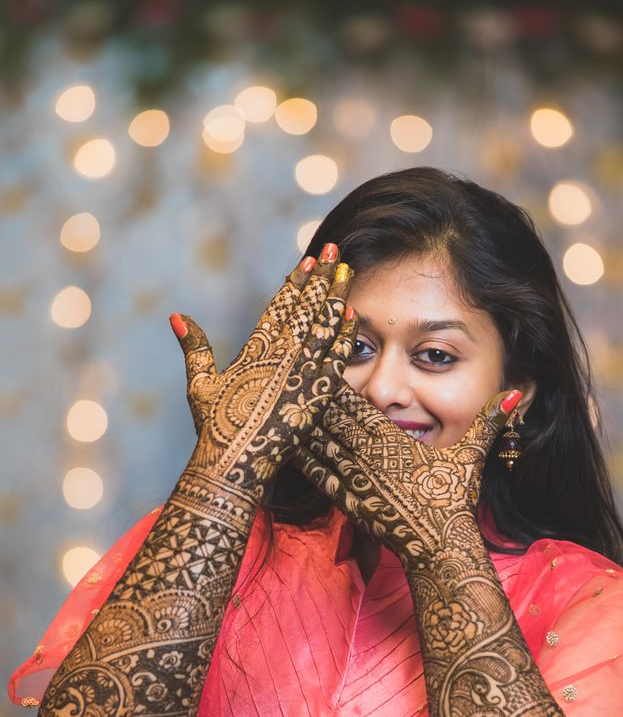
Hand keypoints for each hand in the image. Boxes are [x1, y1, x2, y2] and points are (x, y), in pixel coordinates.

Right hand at [169, 247, 357, 493]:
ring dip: (336, 298)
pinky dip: (343, 336)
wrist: (233, 464)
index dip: (296, 282)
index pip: (280, 307)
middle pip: (305, 309)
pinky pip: (335, 360)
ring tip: (348, 272)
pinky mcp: (315, 396)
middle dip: (321, 278)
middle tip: (337, 252)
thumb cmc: (214, 429)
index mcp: (254, 350)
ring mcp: (299, 375)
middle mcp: (279, 357)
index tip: (310, 260)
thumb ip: (194, 346)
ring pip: (323, 328)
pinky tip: (352, 314)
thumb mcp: (200, 384)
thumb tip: (176, 315)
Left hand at [292, 383, 522, 570]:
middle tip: (290, 372)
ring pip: (320, 444)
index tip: (322, 359)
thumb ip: (489, 421)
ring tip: (278, 402)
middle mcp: (369, 456)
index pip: (358, 403)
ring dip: (301, 424)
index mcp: (393, 439)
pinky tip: (285, 446)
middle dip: (312, 396)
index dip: (337, 380)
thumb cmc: (453, 502)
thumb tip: (516, 394)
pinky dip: (301, 458)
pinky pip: (318, 475)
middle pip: (331, 419)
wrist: (437, 549)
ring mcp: (355, 479)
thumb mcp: (471, 456)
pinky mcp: (347, 501)